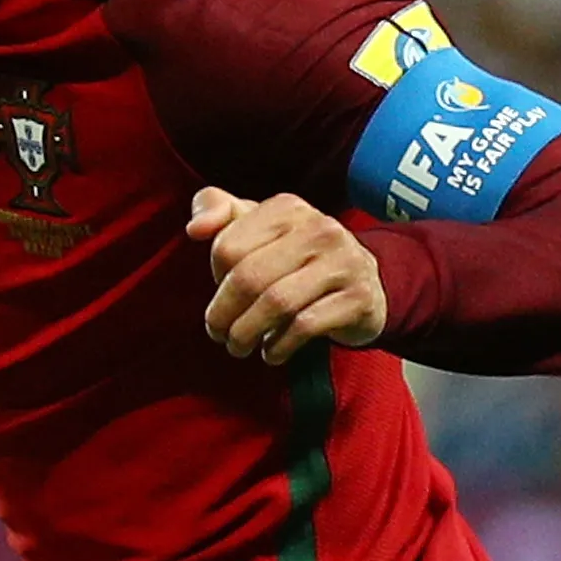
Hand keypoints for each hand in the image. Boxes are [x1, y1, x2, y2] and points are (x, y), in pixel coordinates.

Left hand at [192, 187, 386, 363]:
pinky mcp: (358, 298)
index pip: (228, 246)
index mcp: (287, 209)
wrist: (366, 284)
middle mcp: (319, 229)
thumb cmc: (297, 257)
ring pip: (276, 303)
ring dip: (247, 333)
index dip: (215, 278)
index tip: (220, 293)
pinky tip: (272, 352)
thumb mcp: (258, 227)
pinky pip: (305, 326)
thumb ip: (217, 211)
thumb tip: (194, 229)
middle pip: (249, 277)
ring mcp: (344, 262)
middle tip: (218, 334)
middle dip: (224, 313)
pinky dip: (279, 345)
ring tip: (239, 346)